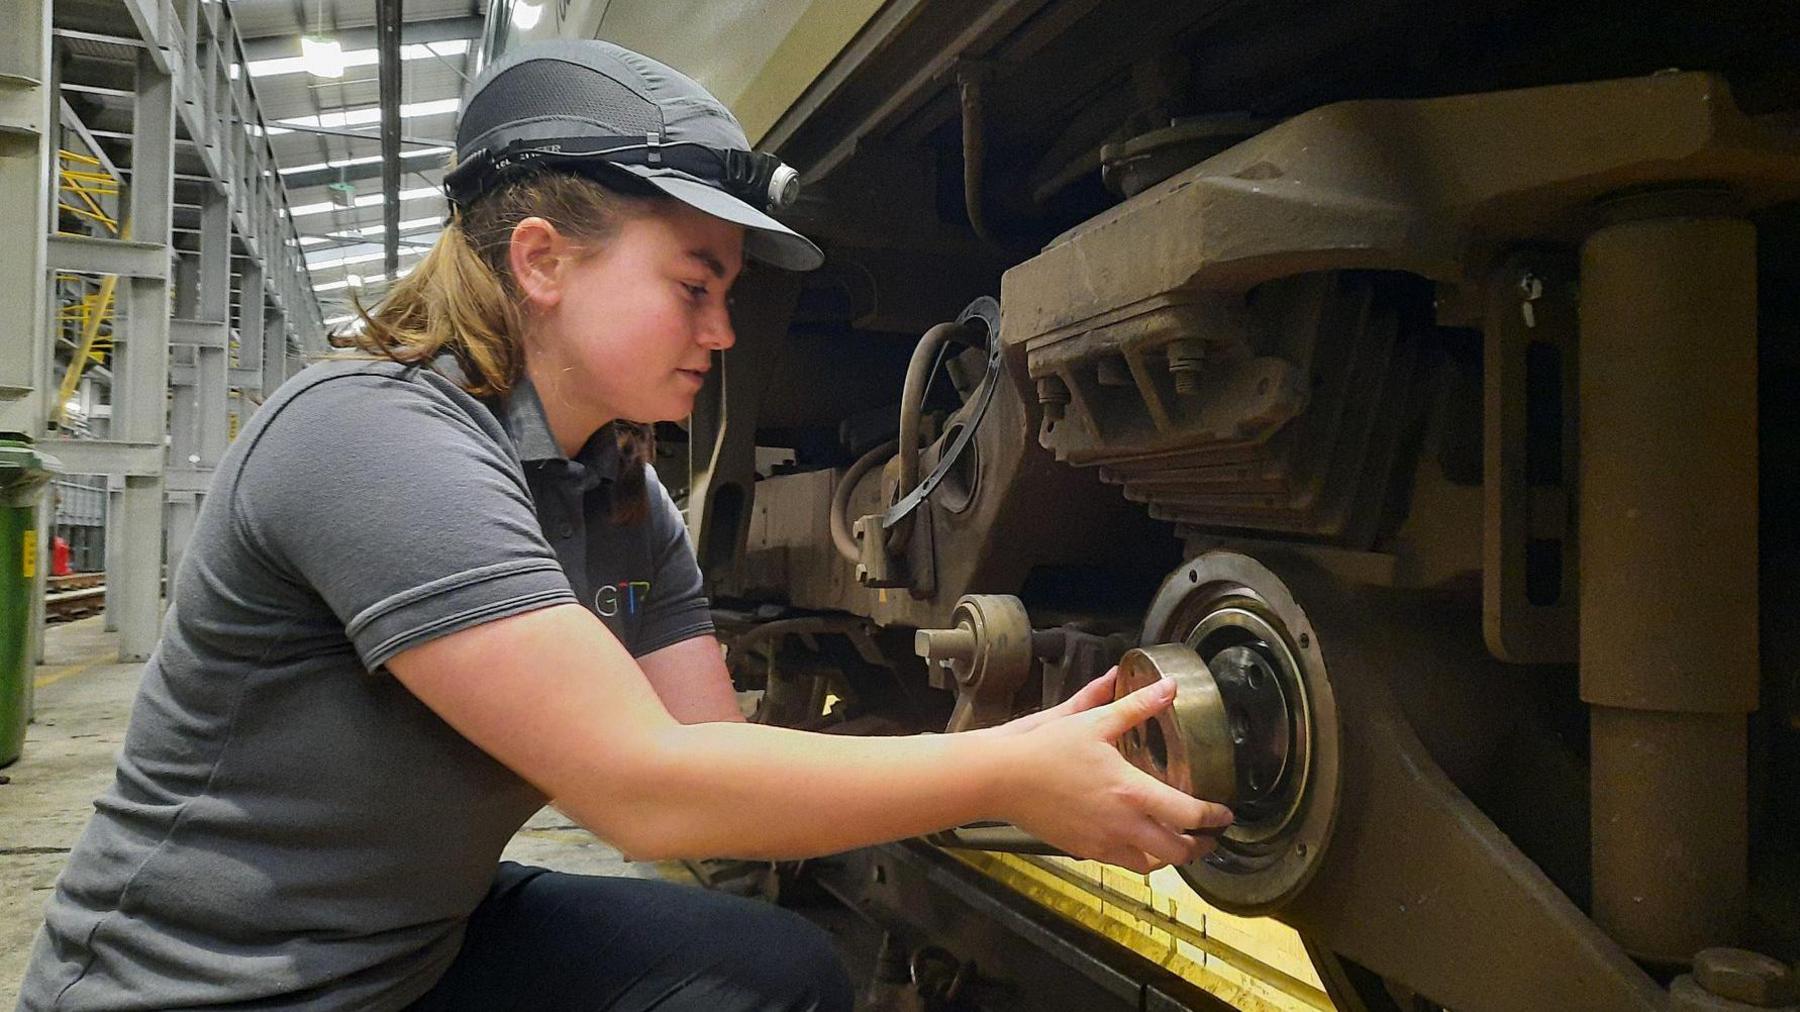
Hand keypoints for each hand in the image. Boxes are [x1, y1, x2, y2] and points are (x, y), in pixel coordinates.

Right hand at [984, 668, 1233, 873]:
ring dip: (1168, 857)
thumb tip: (1168, 687)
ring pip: (1149, 865)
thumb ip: (1137, 705)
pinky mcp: (1082, 850)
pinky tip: (1134, 841)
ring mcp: (1101, 842)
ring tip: (1174, 844)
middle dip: (1199, 847)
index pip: (1188, 815)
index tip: (1225, 814)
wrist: (1001, 778)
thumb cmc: (1045, 748)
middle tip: (1208, 838)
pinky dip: (1136, 857)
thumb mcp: (1094, 721)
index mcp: (1131, 792)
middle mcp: (1122, 825)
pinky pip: (1120, 862)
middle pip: (1176, 852)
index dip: (1213, 817)